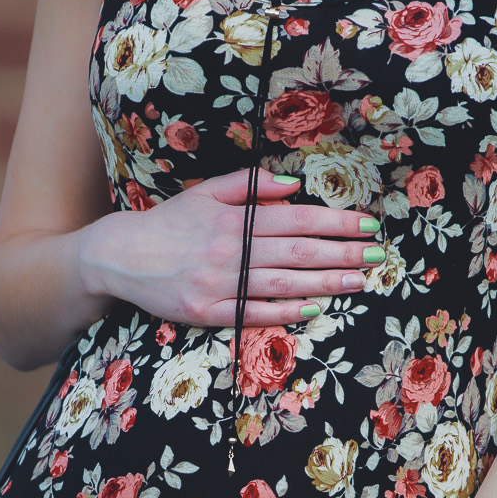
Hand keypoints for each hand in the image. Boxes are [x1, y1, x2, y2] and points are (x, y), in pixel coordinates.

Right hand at [77, 169, 382, 327]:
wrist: (119, 255)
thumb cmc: (169, 223)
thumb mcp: (206, 193)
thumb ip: (250, 185)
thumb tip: (293, 186)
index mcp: (234, 219)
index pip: (296, 219)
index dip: (334, 222)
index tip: (366, 224)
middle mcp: (230, 251)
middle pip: (297, 252)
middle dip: (341, 253)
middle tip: (377, 255)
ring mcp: (219, 284)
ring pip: (282, 283)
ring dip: (325, 283)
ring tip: (358, 281)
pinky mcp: (206, 312)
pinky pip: (253, 312)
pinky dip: (285, 312)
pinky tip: (314, 308)